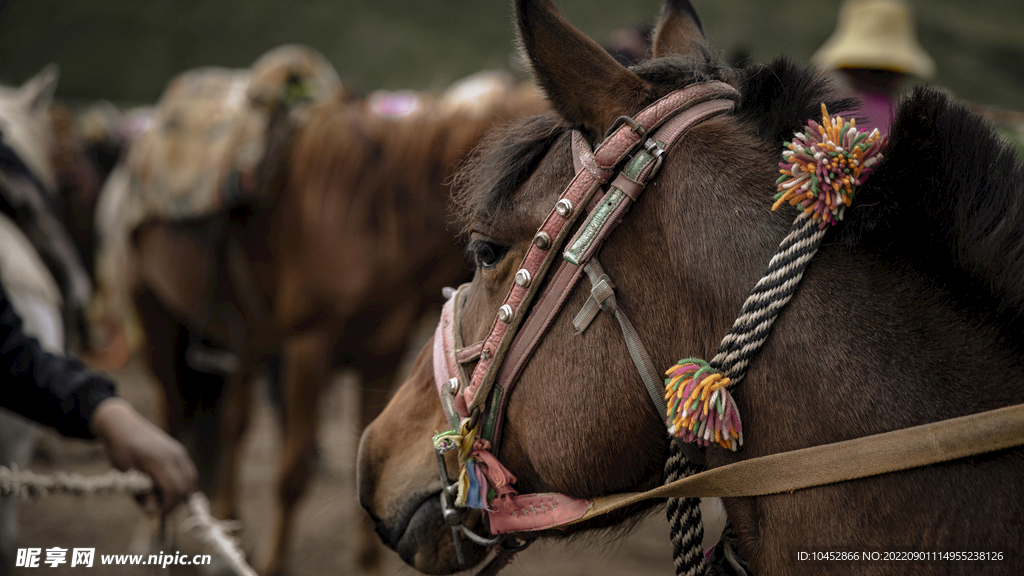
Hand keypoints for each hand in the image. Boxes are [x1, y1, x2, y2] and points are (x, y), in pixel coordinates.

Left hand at [90, 398, 197, 513]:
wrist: (124, 426)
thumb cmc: (121, 450)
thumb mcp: (126, 475)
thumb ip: (141, 494)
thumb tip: (153, 513)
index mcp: (160, 461)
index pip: (174, 490)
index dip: (168, 507)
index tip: (157, 516)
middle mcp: (175, 456)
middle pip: (185, 487)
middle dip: (175, 503)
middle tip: (158, 510)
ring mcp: (180, 452)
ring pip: (190, 480)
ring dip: (180, 494)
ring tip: (162, 499)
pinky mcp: (180, 452)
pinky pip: (189, 472)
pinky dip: (183, 484)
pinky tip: (168, 488)